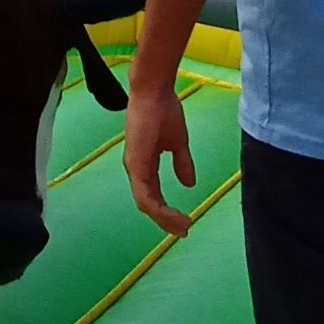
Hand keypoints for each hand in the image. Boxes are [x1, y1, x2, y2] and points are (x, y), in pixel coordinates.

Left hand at [123, 87, 195, 236]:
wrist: (156, 92)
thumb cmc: (163, 111)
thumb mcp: (177, 142)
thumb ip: (182, 163)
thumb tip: (189, 183)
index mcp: (144, 164)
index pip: (152, 195)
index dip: (166, 211)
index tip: (184, 221)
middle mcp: (136, 169)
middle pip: (148, 204)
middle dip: (166, 220)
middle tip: (183, 231)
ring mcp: (134, 167)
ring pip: (145, 204)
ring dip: (164, 218)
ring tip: (182, 226)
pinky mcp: (135, 163)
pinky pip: (144, 194)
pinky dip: (158, 208)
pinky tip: (171, 214)